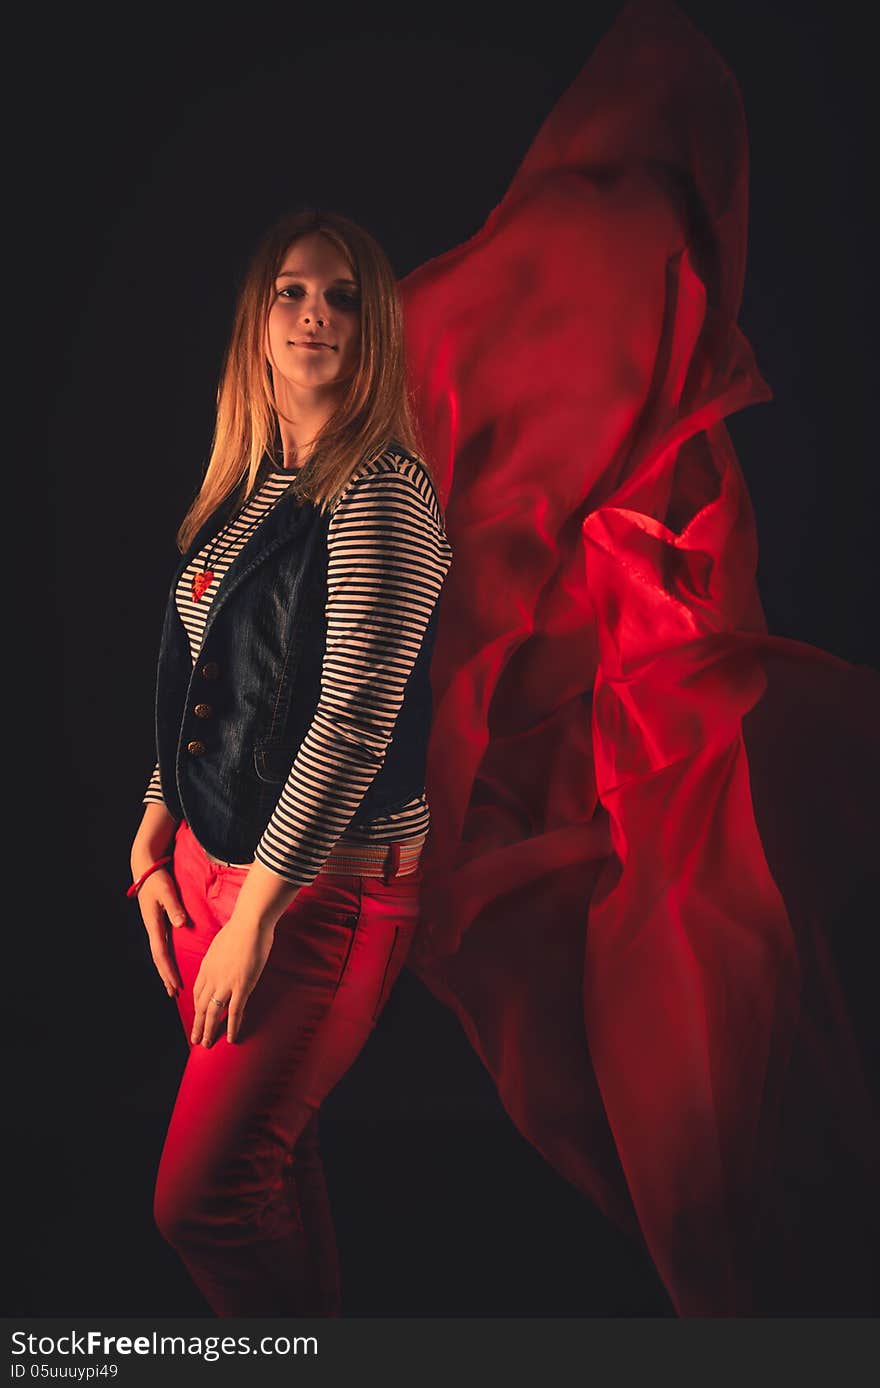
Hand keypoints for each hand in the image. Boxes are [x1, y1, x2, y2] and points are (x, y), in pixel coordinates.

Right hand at [135, 868, 185, 997]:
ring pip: (160, 954)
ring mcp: (154, 926)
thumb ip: (174, 908)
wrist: (146, 869)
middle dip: (166, 976)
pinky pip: (163, 946)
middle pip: (159, 958)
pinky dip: (167, 959)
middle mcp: (153, 928)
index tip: (175, 984)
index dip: (168, 970)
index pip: (162, 954)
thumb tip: (181, 925)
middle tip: (174, 993)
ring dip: (166, 970)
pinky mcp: (158, 923)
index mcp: (154, 924)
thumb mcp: (167, 892)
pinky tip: (171, 965)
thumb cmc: (157, 880)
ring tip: (172, 986)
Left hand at [190, 915, 275, 1046]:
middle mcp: (212, 978)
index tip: (197, 1017)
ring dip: (208, 1030)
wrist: (249, 923)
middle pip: (201, 1007)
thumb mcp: (221, 944)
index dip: (197, 1008)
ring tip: (207, 1044)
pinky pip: (234, 1011)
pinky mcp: (242, 986)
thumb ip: (219, 958)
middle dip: (198, 1025)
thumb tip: (223, 962)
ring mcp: (226, 983)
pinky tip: (231, 1038)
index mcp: (207, 967)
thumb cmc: (239, 929)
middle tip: (196, 1040)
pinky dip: (231, 1026)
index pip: (197, 993)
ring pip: (213, 1013)